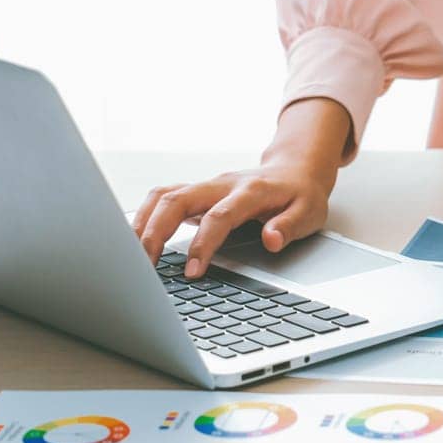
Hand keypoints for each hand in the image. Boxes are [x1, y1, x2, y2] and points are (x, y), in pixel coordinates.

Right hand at [133, 98, 349, 277]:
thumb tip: (271, 241)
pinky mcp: (197, 191)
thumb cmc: (301, 195)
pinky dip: (145, 216)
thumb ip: (289, 226)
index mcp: (251, 192)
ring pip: (164, 195)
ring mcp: (207, 186)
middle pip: (179, 199)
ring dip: (144, 223)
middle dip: (156, 232)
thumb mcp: (309, 212)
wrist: (296, 170)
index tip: (193, 271)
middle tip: (145, 267)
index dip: (203, 244)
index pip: (219, 216)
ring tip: (132, 256)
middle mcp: (223, 184)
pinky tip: (135, 239)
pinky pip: (163, 197)